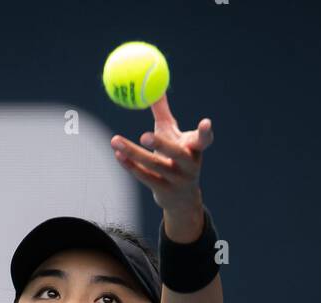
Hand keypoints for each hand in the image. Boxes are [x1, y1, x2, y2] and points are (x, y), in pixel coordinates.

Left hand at [109, 93, 213, 227]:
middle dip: (161, 145)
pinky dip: (130, 165)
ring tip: (115, 140)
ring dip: (133, 153)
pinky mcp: (163, 191)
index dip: (205, 132)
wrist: (181, 198)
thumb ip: (164, 114)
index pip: (204, 140)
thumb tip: (155, 87)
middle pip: (177, 154)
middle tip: (144, 136)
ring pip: (154, 166)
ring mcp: (177, 180)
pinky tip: (118, 154)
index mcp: (195, 150)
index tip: (206, 122)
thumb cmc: (175, 158)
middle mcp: (189, 166)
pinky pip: (144, 177)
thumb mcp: (172, 135)